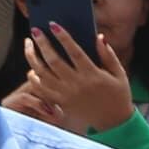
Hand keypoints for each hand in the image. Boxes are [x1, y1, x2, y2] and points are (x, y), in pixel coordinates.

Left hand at [14, 26, 135, 135]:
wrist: (114, 122)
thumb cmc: (118, 95)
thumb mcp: (119, 74)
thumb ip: (108, 55)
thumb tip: (99, 37)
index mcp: (92, 75)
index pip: (74, 52)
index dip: (63, 37)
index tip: (53, 25)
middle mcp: (77, 84)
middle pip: (53, 60)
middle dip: (42, 43)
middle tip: (35, 31)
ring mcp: (66, 94)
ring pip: (42, 73)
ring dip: (33, 57)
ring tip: (29, 45)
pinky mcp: (61, 102)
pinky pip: (41, 89)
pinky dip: (34, 78)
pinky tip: (32, 68)